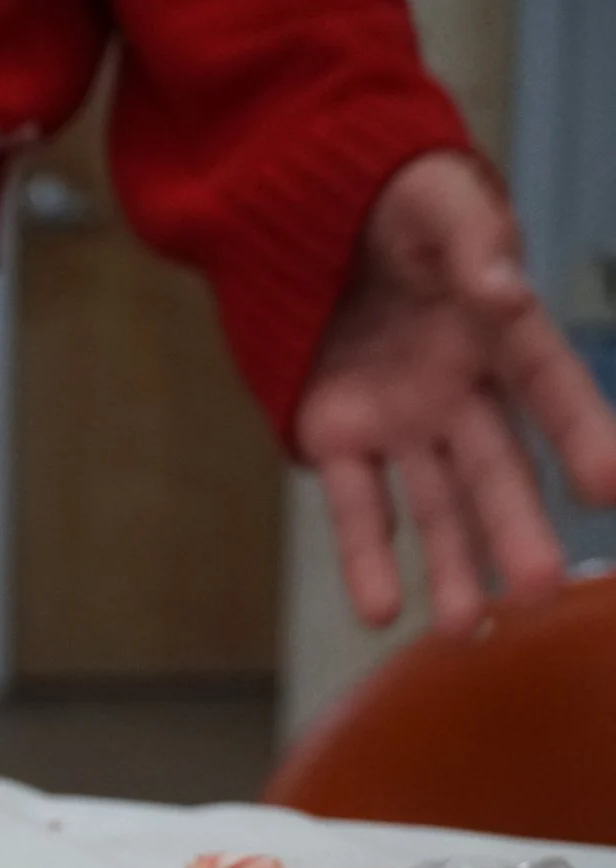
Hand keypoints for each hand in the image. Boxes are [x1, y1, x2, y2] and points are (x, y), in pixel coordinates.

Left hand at [297, 152, 615, 634]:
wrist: (319, 214)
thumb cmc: (401, 206)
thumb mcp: (441, 203)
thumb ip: (474, 245)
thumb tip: (502, 292)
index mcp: (501, 335)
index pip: (552, 390)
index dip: (583, 435)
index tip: (609, 486)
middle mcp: (462, 394)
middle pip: (498, 470)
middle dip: (518, 529)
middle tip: (544, 589)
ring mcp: (402, 424)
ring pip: (436, 505)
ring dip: (452, 566)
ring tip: (466, 628)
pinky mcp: (338, 439)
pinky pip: (356, 506)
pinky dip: (365, 557)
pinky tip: (380, 612)